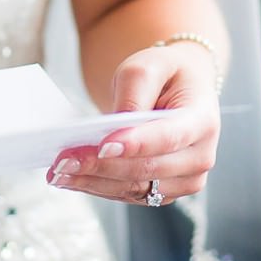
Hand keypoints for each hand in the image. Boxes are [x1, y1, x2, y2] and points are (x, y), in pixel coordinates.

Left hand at [45, 43, 221, 205]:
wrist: (181, 90)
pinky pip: (131, 194)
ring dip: (94, 182)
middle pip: (148, 169)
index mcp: (203, 120)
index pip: (169, 137)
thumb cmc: (164, 74)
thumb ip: (134, 91)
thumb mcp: (148, 66)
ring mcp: (186, 179)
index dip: (136, 144)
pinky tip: (71, 179)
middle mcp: (201, 156)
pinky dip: (99, 187)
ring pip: (136, 188)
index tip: (102, 146)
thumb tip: (114, 126)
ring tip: (58, 173)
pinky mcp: (166, 191)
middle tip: (62, 161)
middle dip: (101, 166)